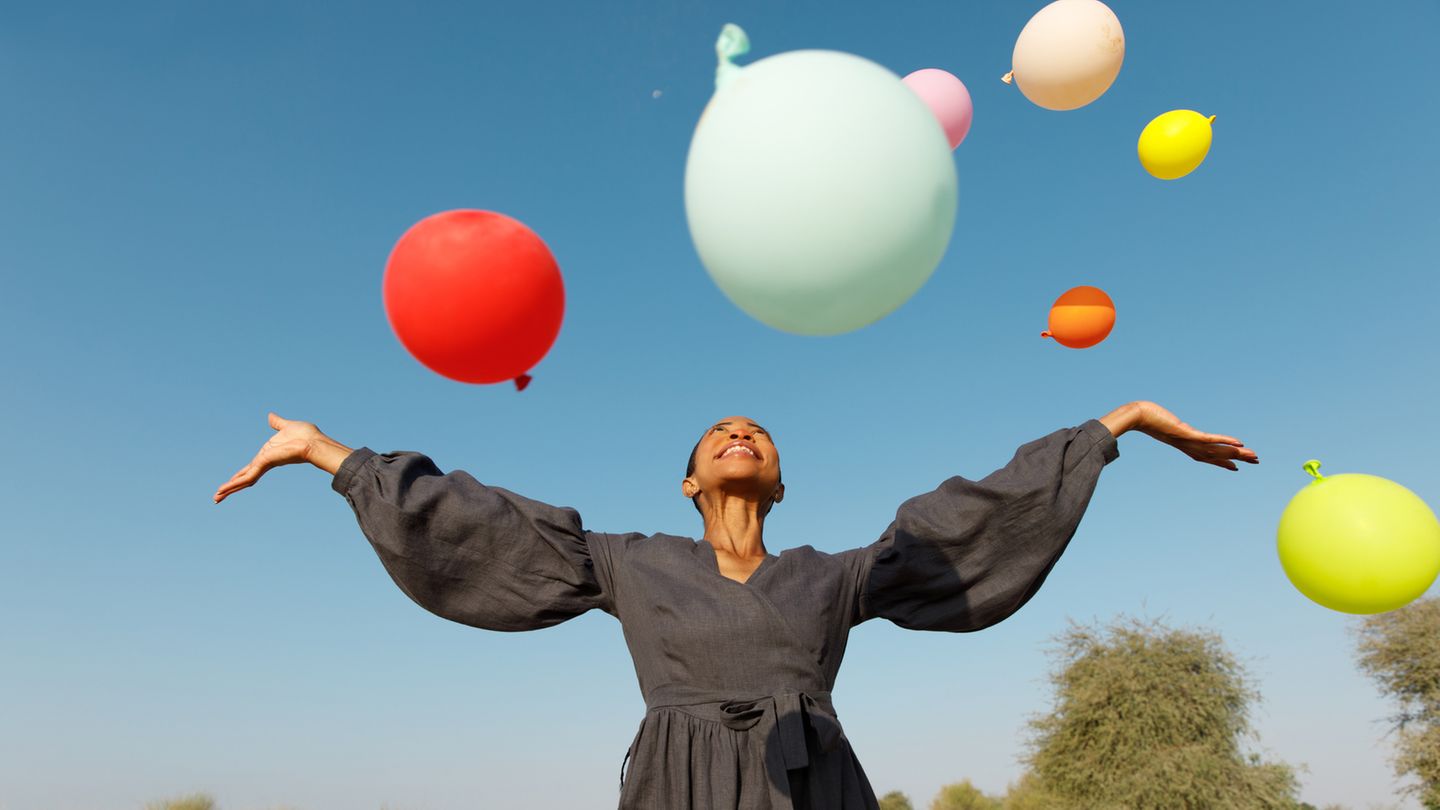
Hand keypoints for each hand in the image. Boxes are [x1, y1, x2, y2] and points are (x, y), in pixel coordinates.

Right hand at [213, 413, 325, 502]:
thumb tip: (270, 416)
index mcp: (268, 455)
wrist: (314, 442)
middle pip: (244, 477)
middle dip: (231, 487)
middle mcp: (265, 463)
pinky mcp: (265, 464)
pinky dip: (235, 483)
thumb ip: (277, 423)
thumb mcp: (286, 427)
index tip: (230, 481)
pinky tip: (224, 490)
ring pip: (243, 480)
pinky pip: (247, 476)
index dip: (239, 475)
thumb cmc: (306, 435)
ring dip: (229, 488)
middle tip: (217, 497)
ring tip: (216, 498)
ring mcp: (264, 465)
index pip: (249, 468)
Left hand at [1131, 401, 1258, 471]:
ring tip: (1253, 456)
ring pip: (1217, 450)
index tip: (1235, 468)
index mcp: (1184, 444)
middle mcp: (1188, 446)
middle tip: (1255, 461)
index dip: (1221, 462)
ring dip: (1236, 453)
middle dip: (1236, 459)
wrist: (1136, 416)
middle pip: (1216, 455)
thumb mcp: (1162, 423)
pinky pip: (1209, 439)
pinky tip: (1239, 442)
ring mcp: (1188, 441)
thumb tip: (1171, 425)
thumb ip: (1169, 426)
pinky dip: (1225, 441)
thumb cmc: (1146, 417)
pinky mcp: (1187, 433)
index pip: (1206, 456)